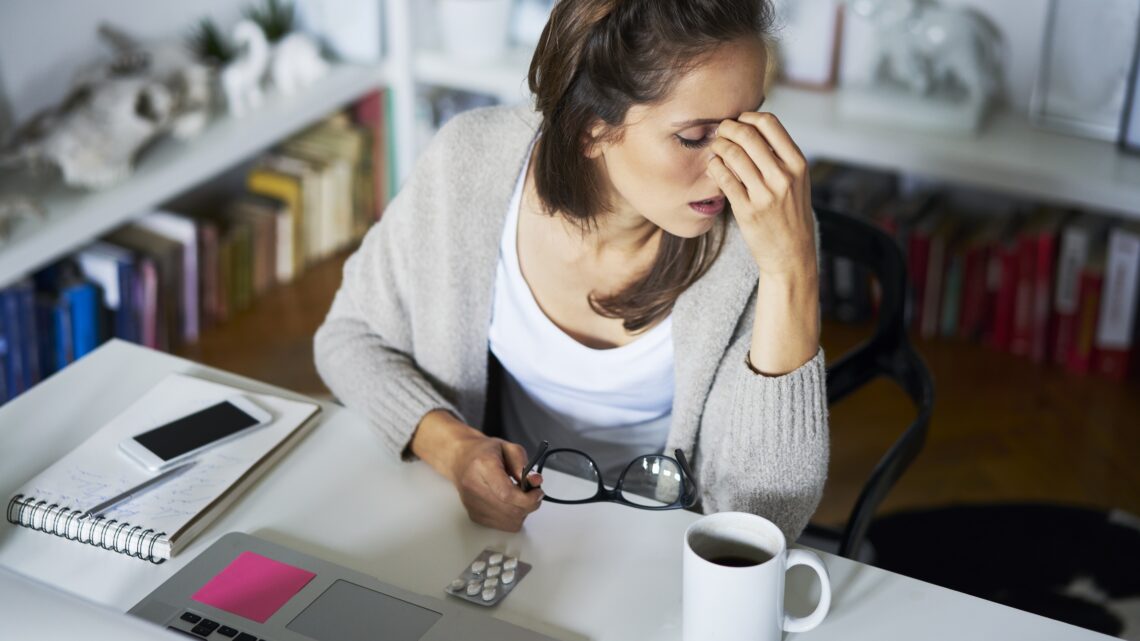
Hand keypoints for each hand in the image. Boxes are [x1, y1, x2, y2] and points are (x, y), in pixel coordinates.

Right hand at [448, 433, 544, 531]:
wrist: (460, 460)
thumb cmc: (485, 452)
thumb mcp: (508, 448)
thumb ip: (523, 464)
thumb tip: (535, 481)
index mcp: (483, 466)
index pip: (507, 493)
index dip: (527, 498)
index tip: (538, 492)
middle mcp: (474, 488)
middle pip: (511, 510)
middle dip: (529, 505)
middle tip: (533, 493)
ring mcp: (472, 504)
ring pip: (510, 521)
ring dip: (522, 512)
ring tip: (519, 497)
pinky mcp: (474, 516)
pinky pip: (503, 526)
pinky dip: (513, 517)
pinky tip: (510, 504)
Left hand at [706, 112, 816, 278]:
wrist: (791, 253)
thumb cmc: (790, 213)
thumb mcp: (797, 181)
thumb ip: (780, 155)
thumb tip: (751, 125)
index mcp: (797, 164)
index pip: (769, 123)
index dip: (748, 117)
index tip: (739, 122)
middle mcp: (783, 177)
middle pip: (747, 134)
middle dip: (727, 128)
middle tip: (720, 132)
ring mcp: (765, 194)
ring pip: (732, 154)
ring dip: (718, 146)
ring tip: (716, 148)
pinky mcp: (747, 210)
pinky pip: (723, 178)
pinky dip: (714, 166)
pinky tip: (714, 167)